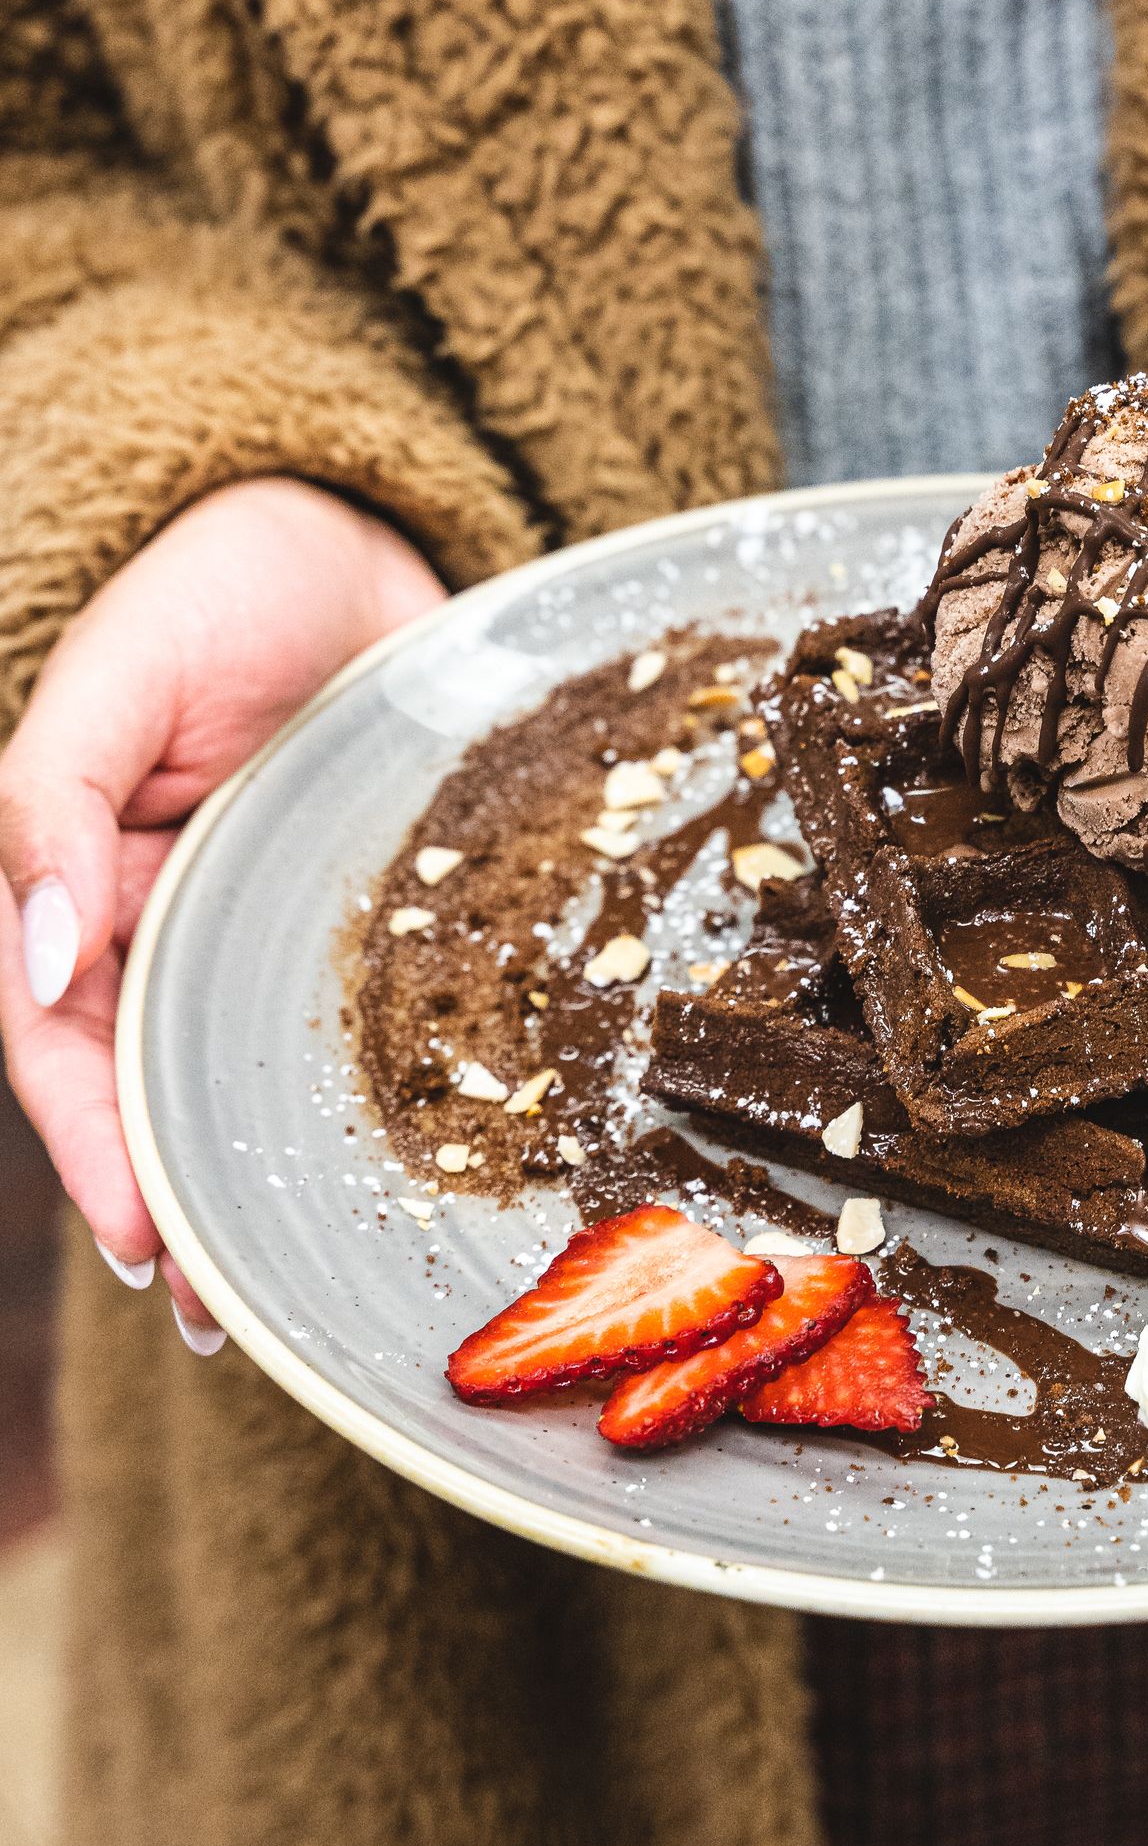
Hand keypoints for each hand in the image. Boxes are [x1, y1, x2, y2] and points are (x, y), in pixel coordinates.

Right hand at [0, 480, 444, 1339]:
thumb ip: (52, 806)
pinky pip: (368, 1012)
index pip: (65, 1043)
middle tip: (222, 1319)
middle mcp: (176, 920)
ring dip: (265, 1175)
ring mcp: (272, 919)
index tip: (146, 1247)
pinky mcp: (371, 908)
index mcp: (89, 884)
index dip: (96, 1150)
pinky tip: (412, 1159)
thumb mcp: (110, 678)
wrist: (355, 527)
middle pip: (158, 1086)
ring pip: (256, 1068)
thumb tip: (34, 956)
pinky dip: (374, 1091)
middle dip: (177, 1203)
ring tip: (295, 1283)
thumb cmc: (212, 587)